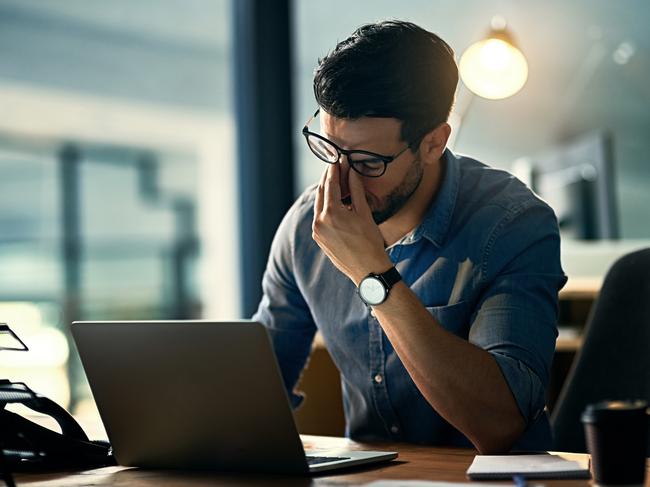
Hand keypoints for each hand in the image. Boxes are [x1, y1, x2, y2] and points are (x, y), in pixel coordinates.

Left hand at [312, 163, 391, 284]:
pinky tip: (334, 202)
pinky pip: (319, 217)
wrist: (368, 270)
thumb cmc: (370, 242)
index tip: (338, 159)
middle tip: (335, 167)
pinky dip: (325, 207)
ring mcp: (317, 231)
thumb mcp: (365, 213)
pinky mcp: (319, 239)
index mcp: (331, 213)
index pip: (330, 184)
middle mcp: (319, 221)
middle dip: (328, 179)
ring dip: (326, 192)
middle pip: (321, 192)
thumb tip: (351, 171)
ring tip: (335, 182)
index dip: (334, 170)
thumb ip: (356, 190)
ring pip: (319, 205)